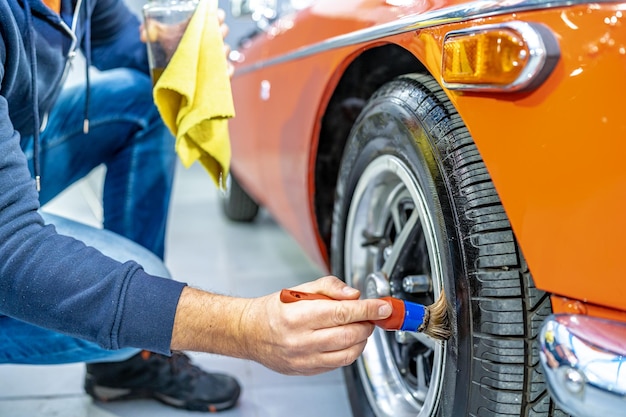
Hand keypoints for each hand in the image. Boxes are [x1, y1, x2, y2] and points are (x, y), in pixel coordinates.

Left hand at [139, 8, 232, 76]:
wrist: (173, 67)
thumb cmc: (172, 47)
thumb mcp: (163, 36)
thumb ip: (152, 31)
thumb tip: (143, 34)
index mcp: (202, 26)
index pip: (216, 16)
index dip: (216, 15)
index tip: (211, 17)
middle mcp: (211, 39)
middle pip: (223, 31)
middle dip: (218, 32)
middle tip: (209, 36)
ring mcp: (216, 55)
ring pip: (226, 49)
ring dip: (220, 50)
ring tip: (210, 53)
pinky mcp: (218, 71)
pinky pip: (228, 70)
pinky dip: (227, 70)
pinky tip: (221, 71)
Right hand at [171, 276, 392, 375]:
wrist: (249, 332)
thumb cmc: (274, 309)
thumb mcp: (299, 289)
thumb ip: (329, 288)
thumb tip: (353, 294)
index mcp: (299, 316)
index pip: (343, 312)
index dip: (368, 309)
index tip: (383, 307)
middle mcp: (301, 340)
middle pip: (349, 335)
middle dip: (367, 324)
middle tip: (370, 315)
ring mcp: (303, 359)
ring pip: (347, 353)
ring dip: (362, 340)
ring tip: (359, 327)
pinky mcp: (306, 370)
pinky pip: (337, 364)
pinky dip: (349, 351)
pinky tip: (346, 340)